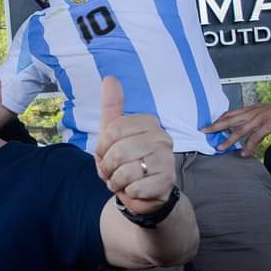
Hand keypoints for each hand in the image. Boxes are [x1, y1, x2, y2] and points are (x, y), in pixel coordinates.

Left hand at [93, 77, 175, 215]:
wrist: (144, 192)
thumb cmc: (127, 160)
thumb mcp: (113, 133)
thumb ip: (112, 106)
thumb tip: (110, 78)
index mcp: (148, 122)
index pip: (112, 131)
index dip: (102, 148)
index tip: (106, 153)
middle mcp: (162, 137)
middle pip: (117, 152)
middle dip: (107, 167)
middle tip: (112, 171)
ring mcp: (167, 158)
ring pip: (126, 171)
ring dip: (116, 181)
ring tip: (122, 180)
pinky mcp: (168, 180)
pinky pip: (135, 188)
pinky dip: (128, 192)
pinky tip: (135, 189)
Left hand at [203, 97, 270, 155]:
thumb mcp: (262, 111)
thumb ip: (251, 118)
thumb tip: (242, 125)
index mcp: (249, 109)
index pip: (229, 114)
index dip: (218, 119)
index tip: (208, 125)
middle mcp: (251, 113)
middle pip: (229, 120)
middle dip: (215, 126)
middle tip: (204, 132)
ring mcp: (259, 119)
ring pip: (239, 130)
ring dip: (229, 140)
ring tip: (220, 148)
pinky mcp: (268, 126)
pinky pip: (255, 137)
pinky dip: (249, 146)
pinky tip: (244, 153)